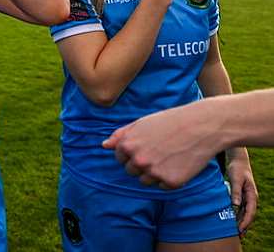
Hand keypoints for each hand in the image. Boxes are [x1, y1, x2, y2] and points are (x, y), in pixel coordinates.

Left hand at [102, 104, 220, 188]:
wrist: (203, 125)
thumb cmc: (170, 121)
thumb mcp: (141, 123)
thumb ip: (120, 135)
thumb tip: (104, 145)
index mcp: (127, 146)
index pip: (120, 158)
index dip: (133, 152)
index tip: (147, 144)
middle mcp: (138, 161)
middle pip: (131, 171)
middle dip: (142, 163)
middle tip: (160, 150)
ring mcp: (154, 173)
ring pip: (146, 181)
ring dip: (155, 172)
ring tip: (170, 155)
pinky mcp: (171, 182)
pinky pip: (163, 186)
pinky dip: (170, 178)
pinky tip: (179, 163)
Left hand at [226, 154, 257, 234]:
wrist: (238, 162)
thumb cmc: (237, 169)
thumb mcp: (236, 179)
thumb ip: (236, 191)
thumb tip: (235, 204)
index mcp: (252, 195)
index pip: (250, 212)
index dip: (245, 222)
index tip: (239, 229)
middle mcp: (251, 198)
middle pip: (249, 215)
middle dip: (244, 226)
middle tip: (238, 236)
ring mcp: (247, 198)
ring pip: (245, 213)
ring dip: (241, 223)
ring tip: (236, 233)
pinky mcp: (242, 196)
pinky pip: (241, 209)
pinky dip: (238, 216)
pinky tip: (233, 222)